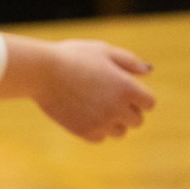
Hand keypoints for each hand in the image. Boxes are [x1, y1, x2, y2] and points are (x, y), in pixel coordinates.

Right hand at [33, 39, 155, 141]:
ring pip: (119, 132)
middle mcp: (119, 108)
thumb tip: (148, 72)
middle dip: (126, 110)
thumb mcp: (102, 50)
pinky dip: (95, 129)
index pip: (149, 103)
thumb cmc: (72, 57)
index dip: (137, 96)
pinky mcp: (84, 132)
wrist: (40, 71)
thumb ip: (129, 61)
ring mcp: (102, 122)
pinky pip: (100, 137)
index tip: (121, 88)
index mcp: (128, 88)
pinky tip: (82, 113)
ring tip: (93, 105)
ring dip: (112, 122)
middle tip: (104, 96)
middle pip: (137, 120)